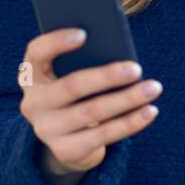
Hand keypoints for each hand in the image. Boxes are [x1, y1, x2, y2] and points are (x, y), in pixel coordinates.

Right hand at [19, 29, 160, 177]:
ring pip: (93, 112)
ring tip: (153, 88)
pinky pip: (104, 135)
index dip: (57, 42)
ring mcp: (47, 130)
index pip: (36, 53)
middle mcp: (33, 103)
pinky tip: (150, 111)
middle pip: (72, 86)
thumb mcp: (70, 75)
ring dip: (127, 99)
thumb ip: (83, 61)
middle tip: (136, 68)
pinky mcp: (66, 150)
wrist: (66, 139)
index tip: (84, 34)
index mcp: (31, 75)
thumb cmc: (76, 94)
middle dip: (107, 76)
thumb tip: (119, 53)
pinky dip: (130, 123)